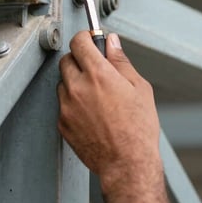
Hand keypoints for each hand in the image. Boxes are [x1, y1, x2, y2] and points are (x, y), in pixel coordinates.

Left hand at [58, 31, 167, 202]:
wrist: (127, 164)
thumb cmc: (138, 129)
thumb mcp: (139, 88)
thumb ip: (121, 61)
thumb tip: (112, 42)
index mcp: (98, 74)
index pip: (79, 42)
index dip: (85, 38)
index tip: (90, 40)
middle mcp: (78, 87)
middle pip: (67, 60)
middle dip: (79, 59)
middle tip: (95, 68)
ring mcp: (67, 106)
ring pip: (63, 83)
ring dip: (75, 82)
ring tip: (96, 96)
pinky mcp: (62, 123)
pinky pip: (63, 104)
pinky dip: (73, 103)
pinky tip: (91, 113)